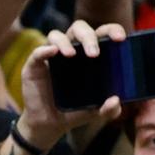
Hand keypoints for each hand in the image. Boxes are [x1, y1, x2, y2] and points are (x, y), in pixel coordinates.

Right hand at [19, 21, 125, 147]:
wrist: (49, 125)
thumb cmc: (74, 112)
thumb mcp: (96, 113)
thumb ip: (109, 110)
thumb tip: (116, 100)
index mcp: (89, 54)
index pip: (101, 33)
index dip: (111, 30)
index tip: (120, 38)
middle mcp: (71, 50)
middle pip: (79, 29)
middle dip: (88, 36)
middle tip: (94, 54)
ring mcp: (52, 56)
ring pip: (56, 35)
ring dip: (65, 42)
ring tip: (71, 55)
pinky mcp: (34, 66)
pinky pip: (38, 52)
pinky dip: (45, 49)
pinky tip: (53, 53)